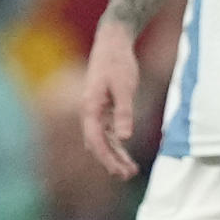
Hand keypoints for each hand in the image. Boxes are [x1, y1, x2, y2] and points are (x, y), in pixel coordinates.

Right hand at [81, 20, 140, 179]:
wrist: (113, 43)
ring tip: (130, 171)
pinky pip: (108, 132)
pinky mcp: (104, 108)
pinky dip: (117, 145)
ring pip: (103, 141)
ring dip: (115, 156)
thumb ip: (124, 112)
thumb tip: (125, 137)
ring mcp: (96, 112)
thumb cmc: (118, 63)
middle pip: (98, 144)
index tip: (120, 172)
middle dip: (112, 162)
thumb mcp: (125, 87)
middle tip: (129, 176)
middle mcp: (89, 113)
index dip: (107, 158)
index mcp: (90, 108)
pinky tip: (126, 155)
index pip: (96, 141)